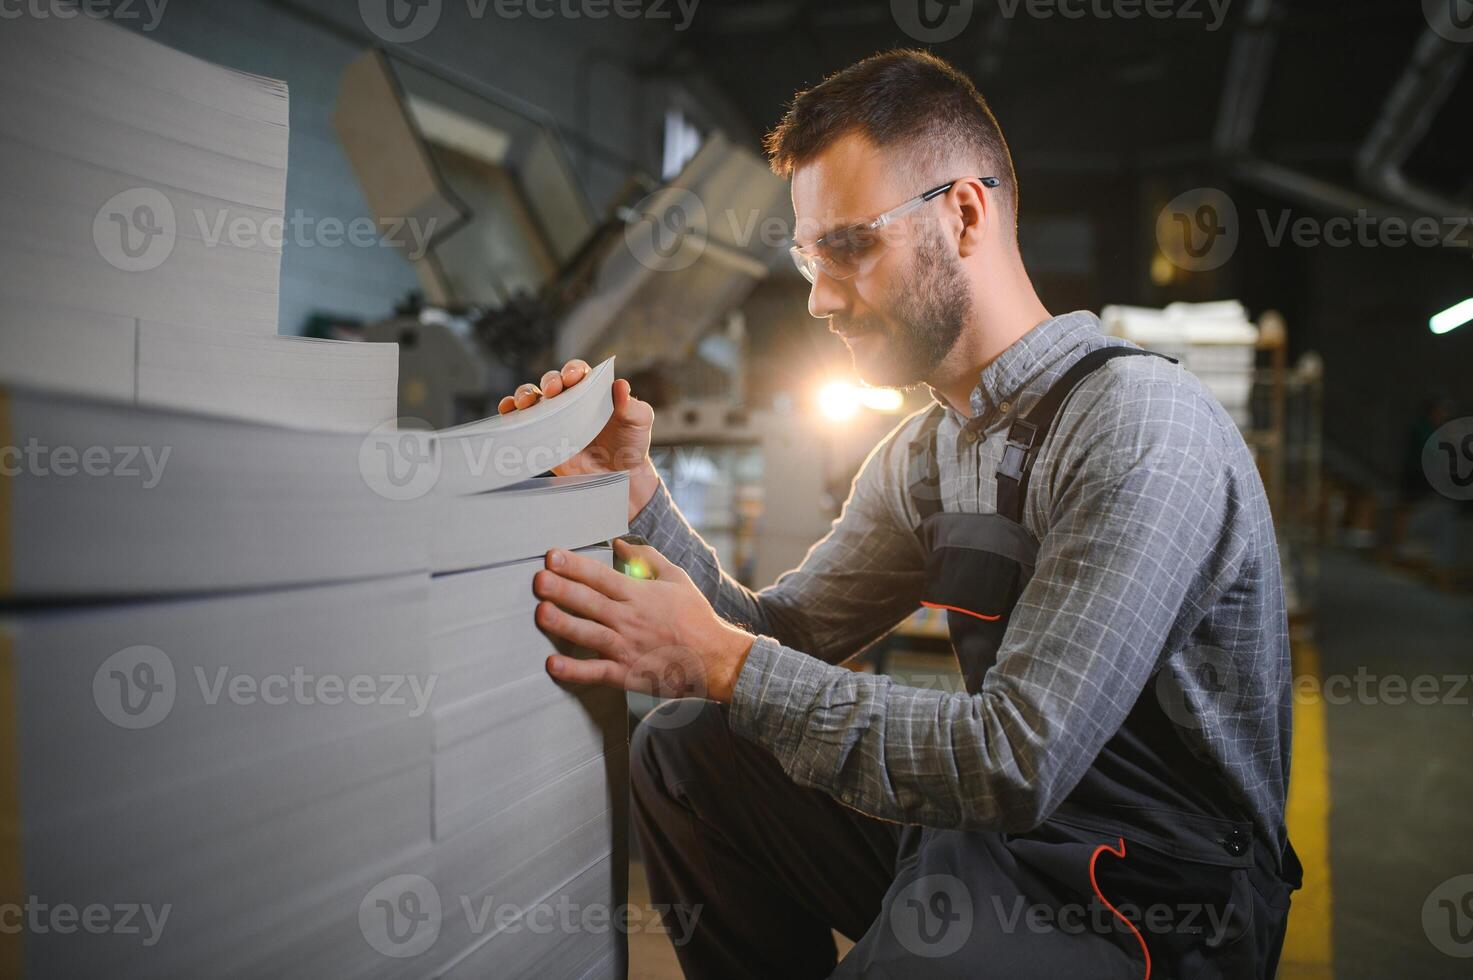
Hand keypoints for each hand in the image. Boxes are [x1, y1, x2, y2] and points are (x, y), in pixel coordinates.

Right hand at [498, 359, 658, 520]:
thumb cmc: (631, 443)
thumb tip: (622, 386)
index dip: (572, 370)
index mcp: (592, 389)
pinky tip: (508, 411)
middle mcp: (570, 399)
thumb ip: (633, 406)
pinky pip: (522, 421)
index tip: (573, 378)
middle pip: (551, 381)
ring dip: (525, 394)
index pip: (577, 371)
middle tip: (554, 391)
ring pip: (533, 397)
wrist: (620, 476)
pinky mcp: (542, 437)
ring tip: (526, 402)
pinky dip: (510, 412)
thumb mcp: (639, 422)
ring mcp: (554, 418)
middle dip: (549, 381)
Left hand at [534, 539, 754, 702]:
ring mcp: (627, 648)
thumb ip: (647, 559)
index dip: (576, 565)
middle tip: (538, 580)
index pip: (602, 577)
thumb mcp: (677, 578)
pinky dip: (574, 670)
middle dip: (562, 590)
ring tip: (541, 613)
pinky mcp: (626, 674)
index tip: (552, 556)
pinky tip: (552, 665)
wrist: (714, 659)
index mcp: (640, 595)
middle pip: (590, 602)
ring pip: (589, 634)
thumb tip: (620, 543)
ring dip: (563, 623)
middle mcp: (630, 620)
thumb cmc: (695, 617)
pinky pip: (596, 671)